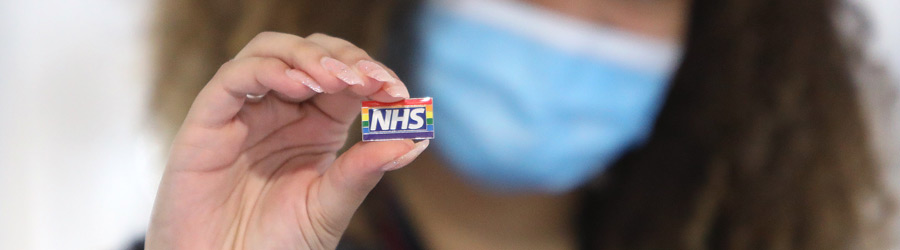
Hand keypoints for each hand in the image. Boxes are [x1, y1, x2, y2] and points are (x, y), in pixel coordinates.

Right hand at [146, 32, 428, 248]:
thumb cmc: (276, 245)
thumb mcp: (330, 208)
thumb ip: (365, 172)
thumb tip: (415, 139)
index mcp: (317, 126)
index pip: (348, 78)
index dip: (373, 74)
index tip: (396, 91)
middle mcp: (281, 111)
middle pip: (312, 52)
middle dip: (345, 57)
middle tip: (369, 79)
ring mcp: (244, 113)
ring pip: (272, 51)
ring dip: (310, 56)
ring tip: (338, 80)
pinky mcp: (208, 121)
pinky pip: (234, 78)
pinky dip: (268, 71)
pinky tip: (300, 87)